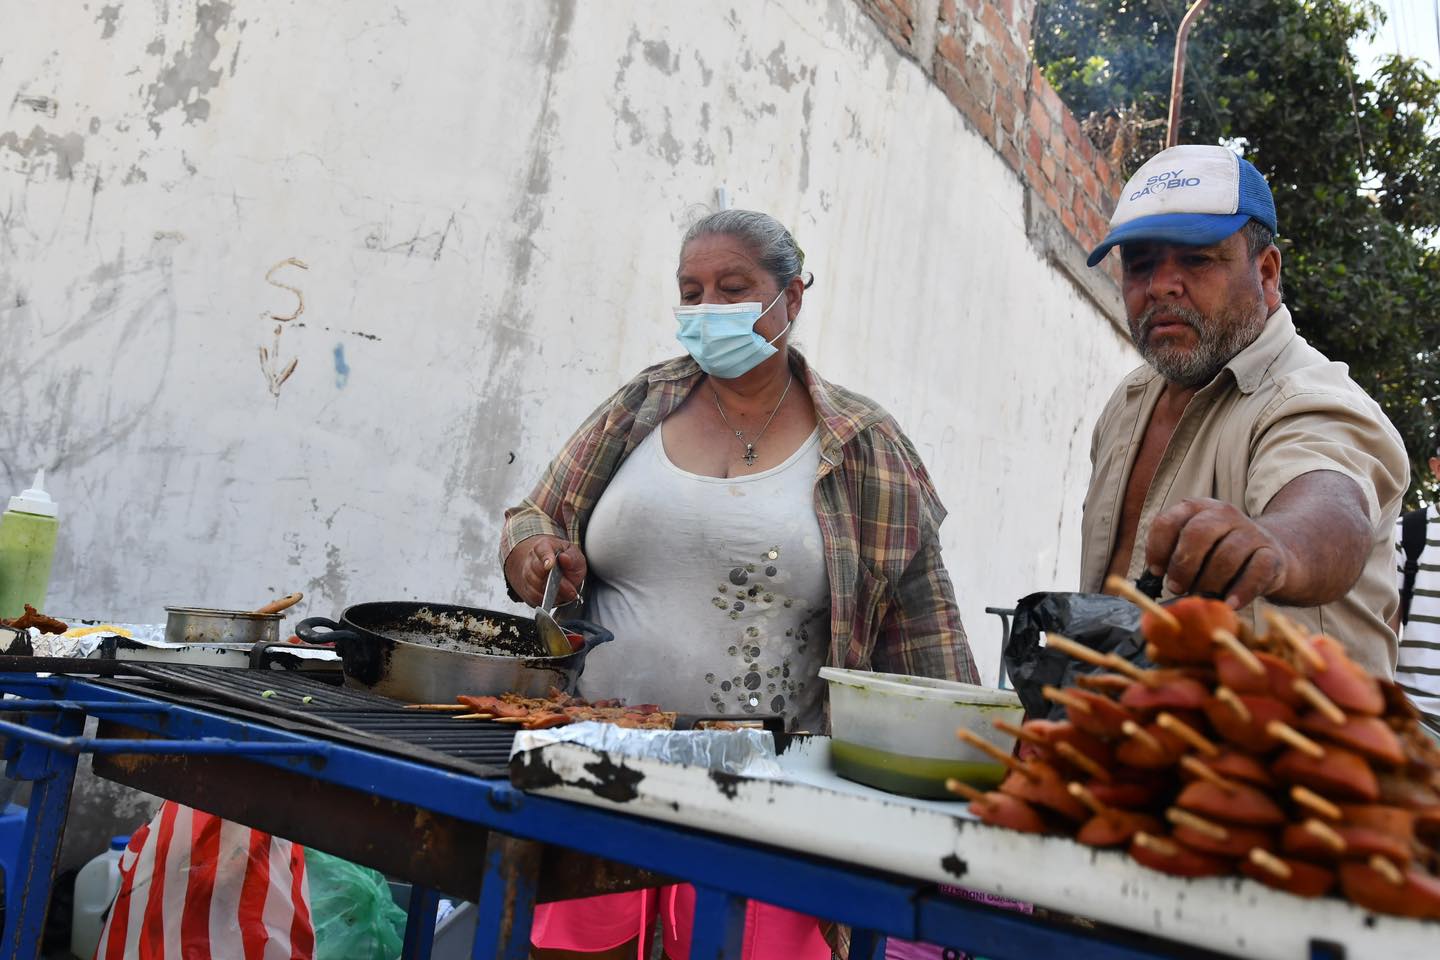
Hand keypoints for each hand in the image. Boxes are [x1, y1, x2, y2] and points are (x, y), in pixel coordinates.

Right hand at [504, 536, 587, 606]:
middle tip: (570, 589)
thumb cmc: (565, 560)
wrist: (556, 569)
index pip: (542, 550)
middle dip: (555, 583)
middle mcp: (532, 559)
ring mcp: (527, 574)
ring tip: (566, 592)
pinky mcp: (526, 588)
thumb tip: (565, 558)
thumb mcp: (575, 555)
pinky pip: (532, 597)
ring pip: (534, 585)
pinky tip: (556, 597)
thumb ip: (572, 557)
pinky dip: (546, 600)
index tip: (549, 565)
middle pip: (537, 571)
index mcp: (544, 546)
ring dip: (552, 593)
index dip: (546, 558)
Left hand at [1145, 498, 1292, 608]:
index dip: (1158, 548)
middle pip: (1198, 533)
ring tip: (1203, 597)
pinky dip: (1240, 591)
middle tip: (1177, 588)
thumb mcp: (1193, 548)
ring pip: (1226, 556)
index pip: (1169, 521)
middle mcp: (1224, 514)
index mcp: (1197, 509)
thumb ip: (1173, 557)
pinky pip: (1255, 573)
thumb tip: (1152, 580)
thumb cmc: (1218, 556)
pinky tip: (1229, 603)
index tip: (1156, 571)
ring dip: (1209, 582)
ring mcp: (1251, 532)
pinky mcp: (1272, 554)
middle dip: (1183, 565)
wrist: (1269, 557)